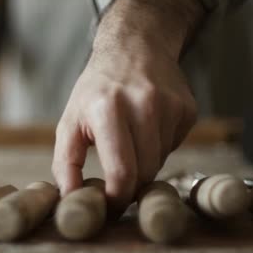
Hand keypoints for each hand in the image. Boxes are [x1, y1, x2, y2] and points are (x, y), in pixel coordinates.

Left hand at [52, 0, 204, 215]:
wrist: (134, 48)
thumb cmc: (96, 90)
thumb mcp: (70, 120)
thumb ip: (65, 161)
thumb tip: (70, 199)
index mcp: (107, 109)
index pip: (122, 172)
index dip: (117, 198)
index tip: (110, 205)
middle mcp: (142, 104)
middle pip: (145, 171)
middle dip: (131, 183)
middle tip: (117, 176)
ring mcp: (169, 105)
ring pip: (161, 161)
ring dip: (144, 162)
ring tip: (129, 138)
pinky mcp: (188, 109)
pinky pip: (174, 146)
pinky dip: (160, 146)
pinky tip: (147, 126)